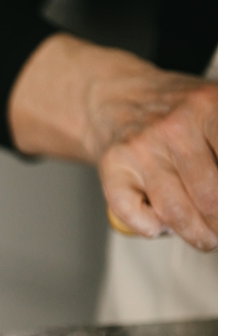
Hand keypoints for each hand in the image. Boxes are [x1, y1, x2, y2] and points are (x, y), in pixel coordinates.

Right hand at [91, 72, 216, 249]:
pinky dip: (151, 228)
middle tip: (222, 230)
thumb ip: (226, 145)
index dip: (233, 203)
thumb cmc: (173, 112)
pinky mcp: (112, 167)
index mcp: (207, 106)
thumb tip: (229, 197)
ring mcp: (140, 149)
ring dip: (196, 235)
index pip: (230, 166)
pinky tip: (160, 223)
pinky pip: (133, 213)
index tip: (232, 216)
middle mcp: (172, 128)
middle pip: (211, 197)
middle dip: (221, 226)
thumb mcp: (215, 109)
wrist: (115, 99)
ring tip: (204, 236)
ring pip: (175, 212)